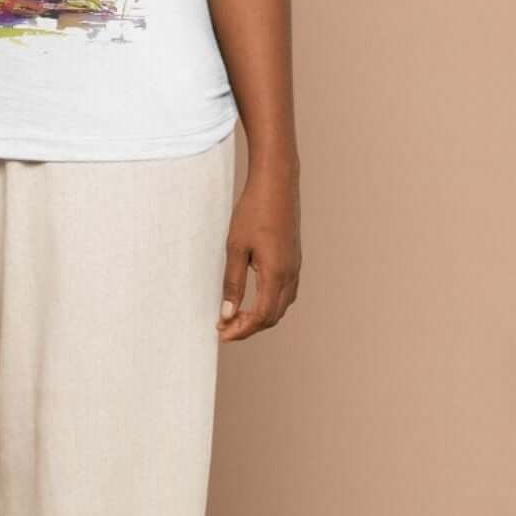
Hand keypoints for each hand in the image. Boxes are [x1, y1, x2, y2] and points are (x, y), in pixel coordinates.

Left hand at [217, 158, 300, 340]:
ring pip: (281, 306)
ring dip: (259, 317)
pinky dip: (269, 304)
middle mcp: (290, 274)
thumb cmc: (254, 211)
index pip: (261, 316)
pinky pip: (285, 293)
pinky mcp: (294, 260)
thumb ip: (232, 283)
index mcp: (276, 273)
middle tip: (224, 328)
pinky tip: (252, 300)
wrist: (277, 183)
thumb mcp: (235, 247)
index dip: (241, 329)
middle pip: (273, 316)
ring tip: (235, 317)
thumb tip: (228, 313)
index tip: (220, 333)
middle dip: (249, 328)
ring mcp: (295, 267)